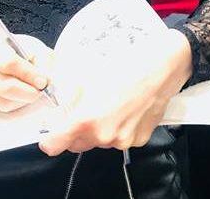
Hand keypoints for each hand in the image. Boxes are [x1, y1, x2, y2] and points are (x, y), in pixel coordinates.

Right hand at [0, 21, 52, 111]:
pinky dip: (13, 104)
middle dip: (28, 92)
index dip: (29, 74)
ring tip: (31, 92)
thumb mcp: (20, 40)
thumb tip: (48, 77)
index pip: (9, 63)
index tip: (44, 80)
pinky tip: (19, 96)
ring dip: (21, 101)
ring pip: (1, 102)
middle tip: (41, 90)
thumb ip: (37, 56)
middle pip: (4, 86)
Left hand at [38, 28, 191, 155]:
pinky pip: (119, 139)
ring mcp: (122, 140)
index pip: (55, 144)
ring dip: (98, 129)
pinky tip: (124, 109)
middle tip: (81, 111)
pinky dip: (118, 129)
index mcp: (87, 119)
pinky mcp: (138, 140)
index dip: (49, 138)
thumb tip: (61, 103)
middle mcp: (104, 135)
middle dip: (74, 131)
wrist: (160, 67)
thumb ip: (71, 95)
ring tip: (109, 104)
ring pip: (99, 142)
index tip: (50, 132)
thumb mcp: (88, 74)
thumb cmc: (126, 65)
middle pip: (76, 144)